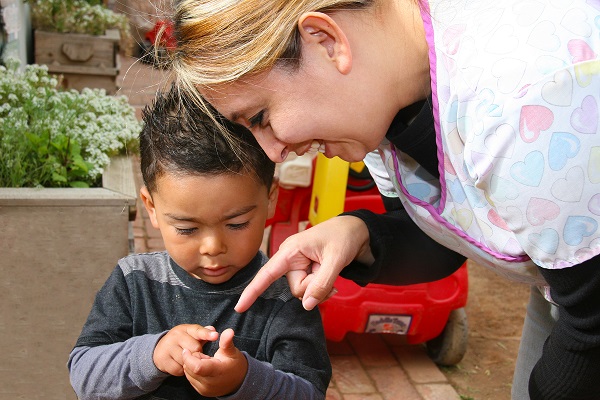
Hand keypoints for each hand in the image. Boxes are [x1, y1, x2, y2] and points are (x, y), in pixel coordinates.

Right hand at [153, 324, 218, 375]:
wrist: (160, 350)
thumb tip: (213, 330)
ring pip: (186, 360)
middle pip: (194, 348)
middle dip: (198, 354)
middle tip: (196, 355)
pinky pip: (178, 369)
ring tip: (187, 359)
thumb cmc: (182, 342)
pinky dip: (181, 371)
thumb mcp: (192, 335)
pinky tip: (179, 365)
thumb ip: (203, 333)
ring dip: (190, 364)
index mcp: (185, 329)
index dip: (207, 334)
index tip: (216, 336)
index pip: (197, 330)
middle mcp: (175, 336)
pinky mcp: (163, 360)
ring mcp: (168, 347)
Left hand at [182, 328, 247, 396]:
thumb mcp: (232, 351)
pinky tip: (203, 367)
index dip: (189, 357)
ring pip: (188, 373)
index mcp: (218, 372)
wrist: (238, 381)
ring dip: (191, 365)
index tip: (189, 349)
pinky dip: (192, 371)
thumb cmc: (234, 364)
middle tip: (203, 355)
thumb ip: (227, 341)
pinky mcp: (201, 391)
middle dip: (191, 359)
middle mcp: (210, 383)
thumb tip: (229, 331)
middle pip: (190, 369)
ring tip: (204, 361)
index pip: (196, 367)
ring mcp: (205, 389)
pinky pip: (190, 378)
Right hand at [235, 215, 372, 311]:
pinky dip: (321, 288)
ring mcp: (298, 265)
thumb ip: (321, 284)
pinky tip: (330, 279)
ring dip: (320, 288)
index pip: (267, 274)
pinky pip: (309, 289)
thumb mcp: (336, 260)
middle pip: (295, 289)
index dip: (253, 291)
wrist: (355, 231)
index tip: (240, 307)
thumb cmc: (343, 237)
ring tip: (331, 271)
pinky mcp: (305, 270)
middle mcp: (290, 258)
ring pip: (303, 291)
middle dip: (314, 287)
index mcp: (290, 250)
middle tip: (330, 271)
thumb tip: (307, 305)